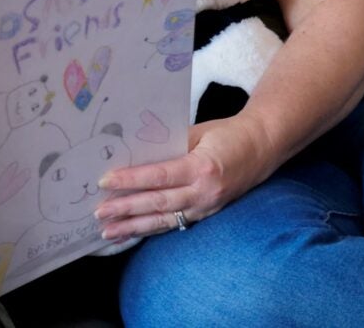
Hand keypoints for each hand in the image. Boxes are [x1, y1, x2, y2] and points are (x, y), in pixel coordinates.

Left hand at [94, 114, 274, 239]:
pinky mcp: (207, 213)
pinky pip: (175, 223)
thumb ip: (169, 141)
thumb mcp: (198, 132)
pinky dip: (152, 229)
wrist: (263, 147)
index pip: (159, 176)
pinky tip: (133, 232)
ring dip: (134, 227)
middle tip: (99, 213)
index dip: (131, 180)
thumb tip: (135, 148)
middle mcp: (205, 192)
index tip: (105, 181)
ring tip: (109, 232)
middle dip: (126, 209)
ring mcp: (207, 207)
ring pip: (164, 220)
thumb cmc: (228, 134)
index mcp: (202, 168)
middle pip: (158, 203)